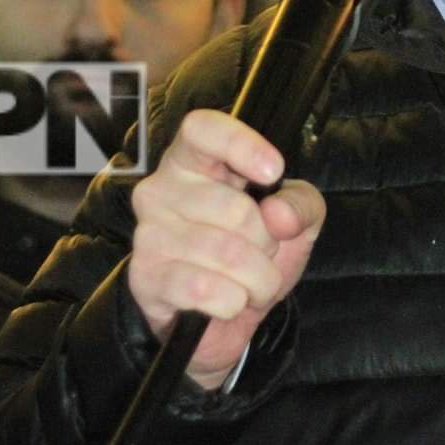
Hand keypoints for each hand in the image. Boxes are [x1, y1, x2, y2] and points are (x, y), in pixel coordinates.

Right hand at [125, 108, 325, 389]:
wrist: (224, 316)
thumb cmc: (253, 250)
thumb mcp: (294, 220)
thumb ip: (300, 204)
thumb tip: (278, 213)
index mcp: (195, 159)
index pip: (202, 129)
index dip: (240, 144)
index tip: (273, 171)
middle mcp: (161, 188)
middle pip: (235, 209)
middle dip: (267, 244)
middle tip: (262, 253)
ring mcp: (148, 232)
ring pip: (226, 255)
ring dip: (257, 280)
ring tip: (249, 282)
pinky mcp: (144, 276)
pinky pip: (204, 289)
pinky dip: (232, 302)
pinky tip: (226, 300)